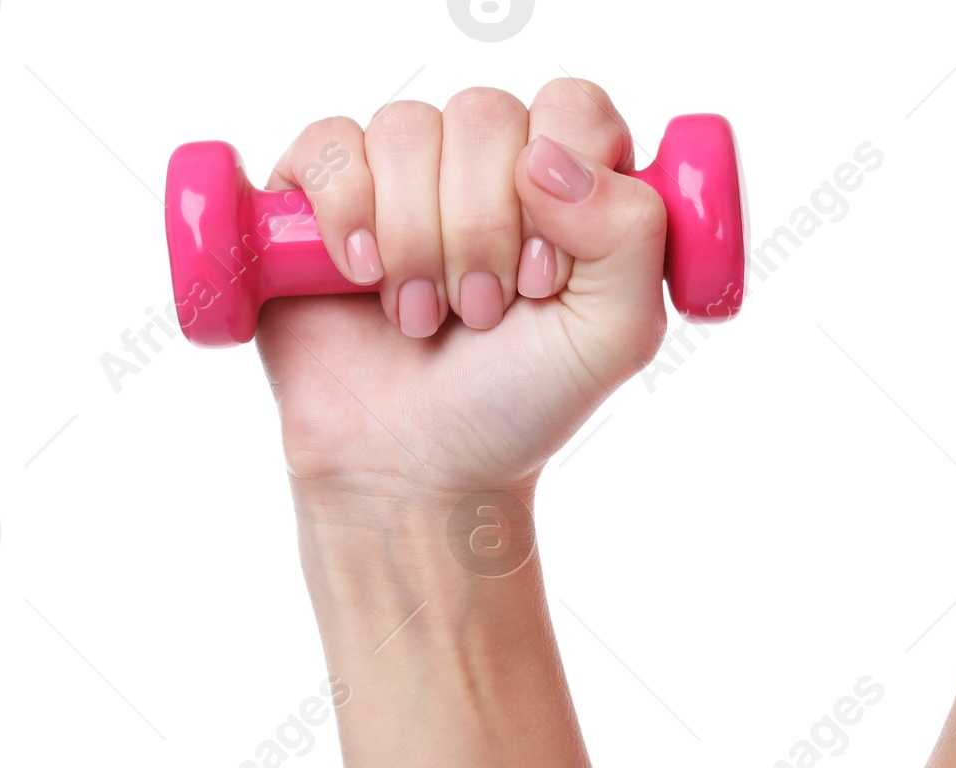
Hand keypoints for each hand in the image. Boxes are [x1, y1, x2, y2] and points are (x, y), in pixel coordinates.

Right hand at [255, 79, 668, 507]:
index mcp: (570, 189)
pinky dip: (348, 217)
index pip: (574, 112)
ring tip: (426, 318)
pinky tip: (363, 281)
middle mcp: (488, 168)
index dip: (559, 188)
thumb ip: (633, 236)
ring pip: (407, 131)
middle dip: (483, 234)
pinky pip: (332, 146)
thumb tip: (546, 159)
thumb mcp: (615, 337)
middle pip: (486, 118)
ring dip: (418, 244)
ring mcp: (403, 176)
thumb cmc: (516, 407)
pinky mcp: (322, 193)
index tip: (544, 281)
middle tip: (483, 314)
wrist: (415, 468)